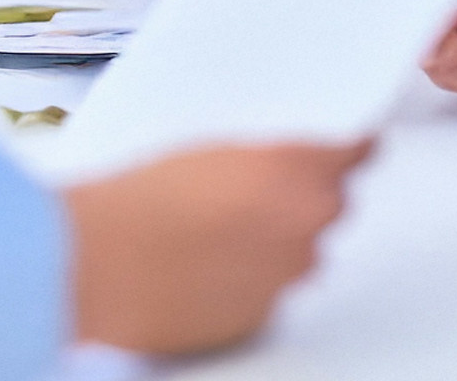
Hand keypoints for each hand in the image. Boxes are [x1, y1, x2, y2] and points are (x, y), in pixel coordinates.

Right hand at [64, 138, 373, 354]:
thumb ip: (268, 152)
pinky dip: (257, 273)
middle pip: (335, 200)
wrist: (97, 262)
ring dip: (282, 235)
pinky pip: (276, 285)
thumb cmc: (142, 195)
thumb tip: (292, 157)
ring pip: (306, 247)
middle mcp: (304, 221)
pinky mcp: (264, 315)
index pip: (359, 150)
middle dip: (309, 191)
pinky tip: (214, 259)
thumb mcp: (212, 145)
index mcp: (295, 167)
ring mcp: (287, 273)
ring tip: (225, 225)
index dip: (355, 144)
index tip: (354, 142)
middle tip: (261, 185)